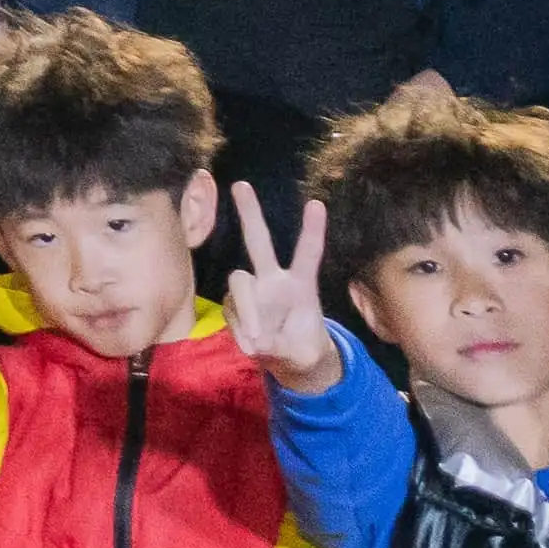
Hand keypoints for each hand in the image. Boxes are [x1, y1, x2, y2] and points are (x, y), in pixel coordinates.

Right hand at [217, 187, 341, 391]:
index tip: (316, 203)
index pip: (308, 253)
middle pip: (259, 241)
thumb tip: (256, 339)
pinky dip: (240, 331)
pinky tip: (251, 346)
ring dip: (247, 310)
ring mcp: (253, 292)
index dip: (312, 230)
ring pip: (239, 283)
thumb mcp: (308, 353)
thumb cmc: (305, 347)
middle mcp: (273, 280)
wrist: (291, 362)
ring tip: (257, 339)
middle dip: (250, 213)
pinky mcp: (237, 308)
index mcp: (301, 285)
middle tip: (241, 185)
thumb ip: (283, 344)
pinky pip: (232, 312)